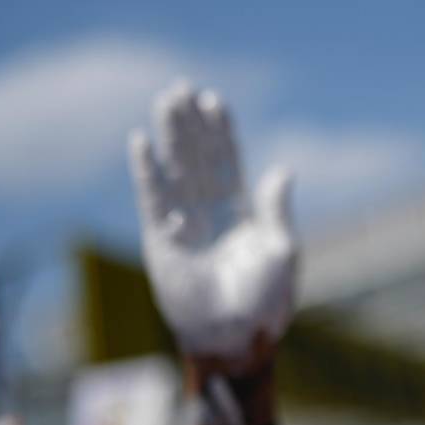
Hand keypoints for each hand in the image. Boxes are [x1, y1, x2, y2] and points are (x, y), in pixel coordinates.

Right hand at [129, 81, 296, 363]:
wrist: (234, 336)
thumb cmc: (265, 301)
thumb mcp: (280, 250)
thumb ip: (277, 209)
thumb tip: (282, 169)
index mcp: (242, 214)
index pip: (229, 162)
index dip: (221, 133)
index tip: (214, 100)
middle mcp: (210, 214)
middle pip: (198, 158)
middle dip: (191, 124)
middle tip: (180, 87)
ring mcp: (185, 224)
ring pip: (176, 170)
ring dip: (170, 136)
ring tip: (165, 100)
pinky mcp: (162, 239)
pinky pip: (153, 198)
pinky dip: (148, 171)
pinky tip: (142, 141)